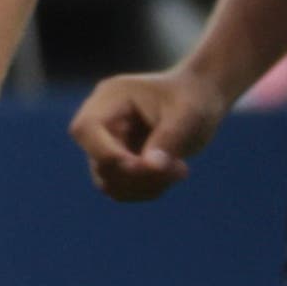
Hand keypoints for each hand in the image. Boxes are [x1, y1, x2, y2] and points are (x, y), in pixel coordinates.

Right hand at [72, 66, 231, 203]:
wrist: (201, 96)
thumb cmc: (195, 97)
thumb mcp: (189, 114)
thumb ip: (168, 139)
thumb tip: (150, 167)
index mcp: (110, 98)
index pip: (85, 129)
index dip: (107, 154)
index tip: (145, 164)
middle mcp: (100, 122)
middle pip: (99, 161)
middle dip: (139, 175)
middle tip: (180, 170)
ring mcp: (106, 144)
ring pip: (107, 181)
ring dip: (145, 186)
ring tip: (180, 171)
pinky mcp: (118, 162)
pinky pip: (120, 189)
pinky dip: (147, 189)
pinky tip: (172, 173)